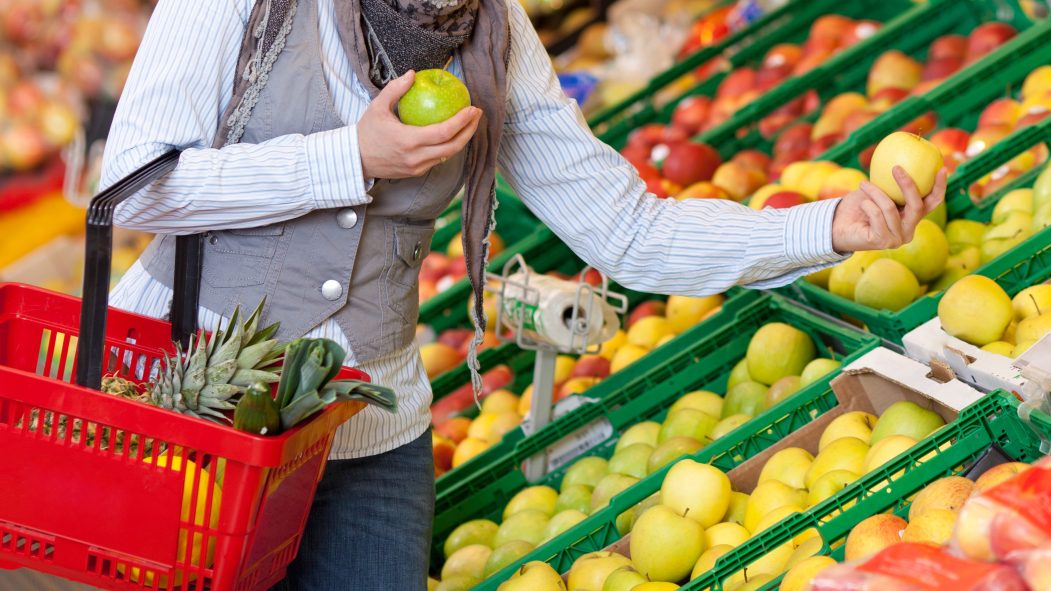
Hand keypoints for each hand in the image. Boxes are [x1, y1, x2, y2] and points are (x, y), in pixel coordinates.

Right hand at [357, 70, 482, 179]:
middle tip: (477, 115)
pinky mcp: (416, 172)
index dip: (462, 121)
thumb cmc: (366, 131)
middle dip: (469, 131)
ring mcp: (417, 167)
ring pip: (448, 155)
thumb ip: (395, 89)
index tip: (472, 109)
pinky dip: (448, 147)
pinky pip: (438, 159)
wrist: (355, 159)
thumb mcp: (377, 106)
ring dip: (462, 139)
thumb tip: (413, 74)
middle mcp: (416, 157)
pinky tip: (453, 134)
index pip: (444, 132)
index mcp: (408, 141)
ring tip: (469, 123)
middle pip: (453, 147)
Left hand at [831, 166, 947, 252]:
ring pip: (891, 208)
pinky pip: (877, 215)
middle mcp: (908, 230)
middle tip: (896, 168)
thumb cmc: (859, 205)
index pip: (932, 203)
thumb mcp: (880, 190)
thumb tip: (903, 158)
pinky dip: (868, 204)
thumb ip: (893, 183)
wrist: (837, 224)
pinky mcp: (882, 241)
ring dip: (875, 192)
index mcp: (911, 217)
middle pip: (917, 205)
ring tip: (863, 184)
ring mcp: (896, 238)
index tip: (941, 168)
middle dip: (907, 184)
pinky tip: (862, 203)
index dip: (940, 187)